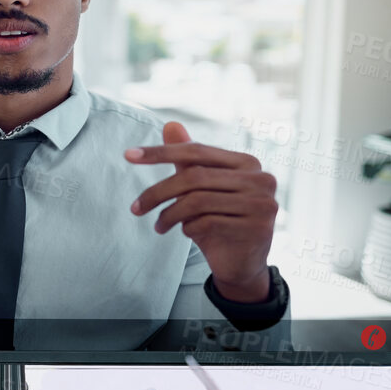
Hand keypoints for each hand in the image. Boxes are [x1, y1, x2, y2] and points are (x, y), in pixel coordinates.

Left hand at [125, 122, 277, 301]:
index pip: (197, 150)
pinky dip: (188, 228)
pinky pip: (207, 223)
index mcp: (248, 162)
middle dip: (158, 192)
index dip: (161, 152)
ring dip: (169, 215)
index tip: (128, 155)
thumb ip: (188, 159)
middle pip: (194, 177)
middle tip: (136, 208)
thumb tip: (170, 124)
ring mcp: (262, 204)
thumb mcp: (201, 190)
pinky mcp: (256, 229)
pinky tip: (187, 233)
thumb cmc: (220, 221)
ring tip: (159, 226)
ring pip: (197, 201)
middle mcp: (260, 179)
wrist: (242, 265)